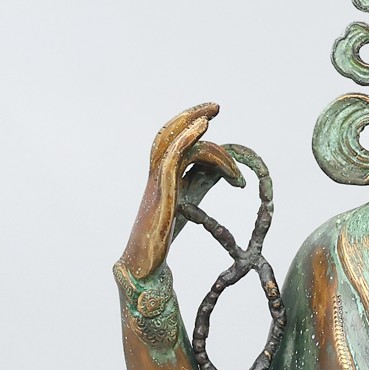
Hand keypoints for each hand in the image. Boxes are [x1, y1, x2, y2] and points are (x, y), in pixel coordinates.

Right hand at [120, 103, 242, 279]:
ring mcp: (158, 182)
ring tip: (213, 116)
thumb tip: (223, 172)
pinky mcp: (162, 191)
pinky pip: (172, 157)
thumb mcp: (188, 204)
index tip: (212, 121)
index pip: (176, 143)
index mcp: (163, 176)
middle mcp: (158, 174)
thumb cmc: (163, 238)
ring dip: (193, 126)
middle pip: (169, 134)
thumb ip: (199, 185)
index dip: (193, 130)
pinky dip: (187, 138)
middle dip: (191, 115)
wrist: (145, 262)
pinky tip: (203, 129)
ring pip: (172, 142)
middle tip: (215, 107)